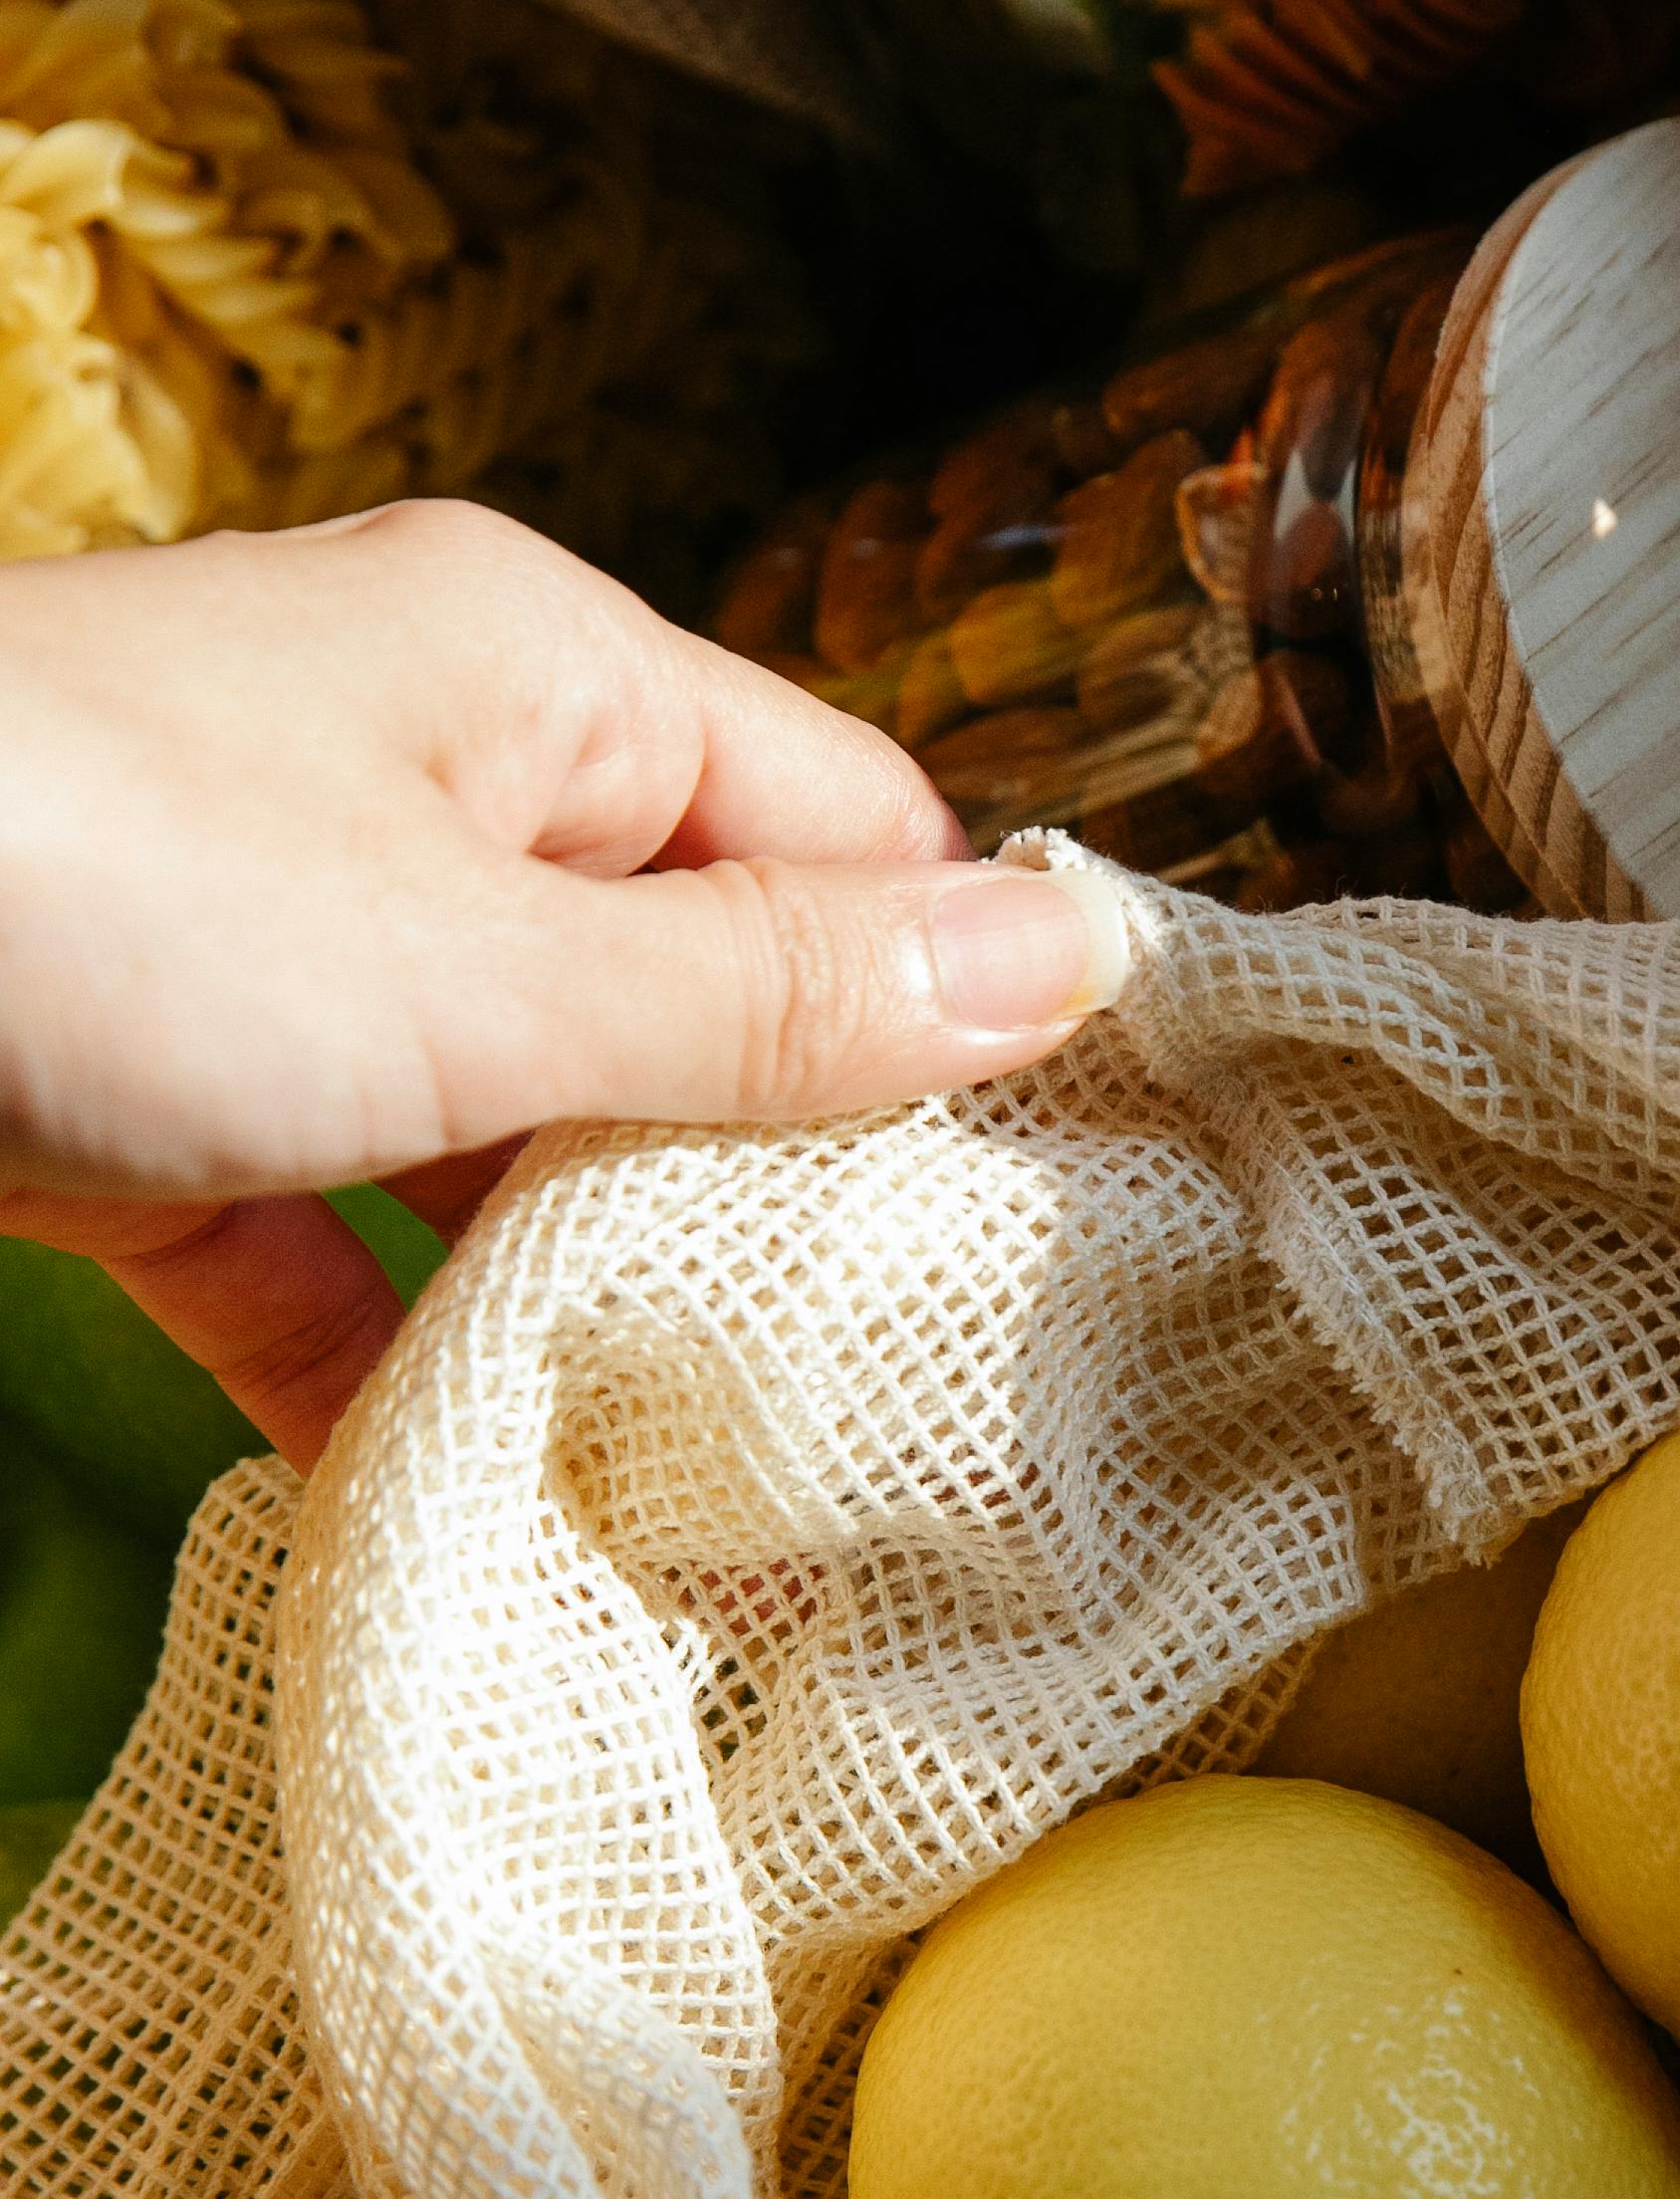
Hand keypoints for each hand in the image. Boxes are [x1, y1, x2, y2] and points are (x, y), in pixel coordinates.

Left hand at [0, 503, 1118, 1468]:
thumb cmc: (83, 890)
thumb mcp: (481, 967)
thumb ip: (766, 1002)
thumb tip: (1063, 964)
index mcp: (544, 680)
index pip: (846, 826)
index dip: (954, 1005)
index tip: (1057, 1215)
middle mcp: (421, 786)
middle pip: (683, 996)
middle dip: (777, 1192)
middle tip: (911, 1411)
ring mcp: (270, 945)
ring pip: (506, 1136)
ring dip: (587, 1306)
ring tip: (732, 1515)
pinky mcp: (135, 1098)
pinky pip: (318, 1240)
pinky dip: (384, 1368)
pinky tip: (468, 1518)